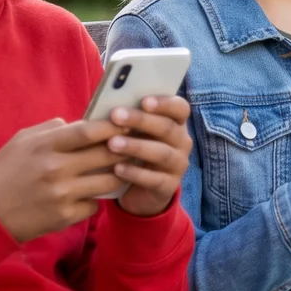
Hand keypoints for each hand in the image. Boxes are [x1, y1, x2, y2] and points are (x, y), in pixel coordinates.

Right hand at [0, 118, 126, 241]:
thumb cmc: (5, 172)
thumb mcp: (21, 141)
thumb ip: (51, 129)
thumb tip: (81, 123)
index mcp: (44, 146)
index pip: (88, 131)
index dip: (111, 126)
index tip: (126, 123)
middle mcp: (55, 169)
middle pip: (105, 155)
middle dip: (125, 149)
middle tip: (135, 146)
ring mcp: (62, 194)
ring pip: (108, 181)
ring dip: (117, 174)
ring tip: (120, 168)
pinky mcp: (65, 216)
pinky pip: (95, 204)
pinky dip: (96, 198)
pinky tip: (91, 193)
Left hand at [106, 96, 193, 217]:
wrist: (139, 190)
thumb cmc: (134, 150)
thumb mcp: (135, 133)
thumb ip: (129, 118)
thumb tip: (108, 102)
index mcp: (176, 123)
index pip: (180, 108)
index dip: (164, 103)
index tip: (143, 101)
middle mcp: (182, 142)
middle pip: (167, 128)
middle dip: (141, 120)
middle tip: (115, 115)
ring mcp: (178, 165)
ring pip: (161, 153)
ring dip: (136, 146)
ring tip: (112, 144)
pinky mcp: (169, 186)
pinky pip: (154, 179)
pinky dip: (135, 173)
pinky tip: (117, 169)